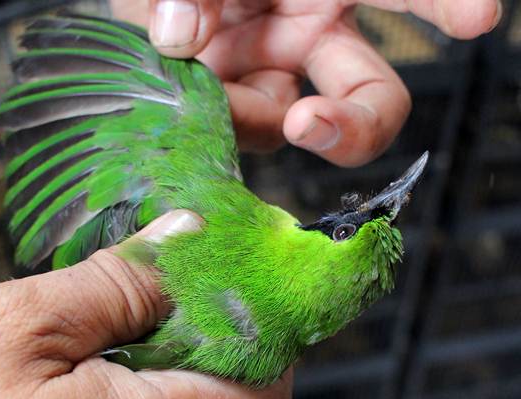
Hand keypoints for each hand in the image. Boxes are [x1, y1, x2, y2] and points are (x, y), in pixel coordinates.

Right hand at [0, 210, 291, 398]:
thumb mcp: (24, 323)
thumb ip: (117, 282)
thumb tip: (188, 232)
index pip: (257, 387)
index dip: (266, 325)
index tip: (252, 273)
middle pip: (235, 395)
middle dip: (229, 328)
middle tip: (204, 272)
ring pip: (200, 398)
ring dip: (195, 344)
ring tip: (166, 292)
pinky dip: (164, 365)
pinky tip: (137, 328)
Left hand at [112, 0, 500, 165]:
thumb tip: (179, 34)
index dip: (443, 4)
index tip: (477, 17)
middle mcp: (312, 37)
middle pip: (370, 98)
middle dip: (355, 128)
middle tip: (311, 127)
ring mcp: (274, 76)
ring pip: (289, 125)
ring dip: (249, 118)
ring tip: (209, 92)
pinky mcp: (235, 103)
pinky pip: (235, 126)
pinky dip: (214, 122)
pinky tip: (195, 103)